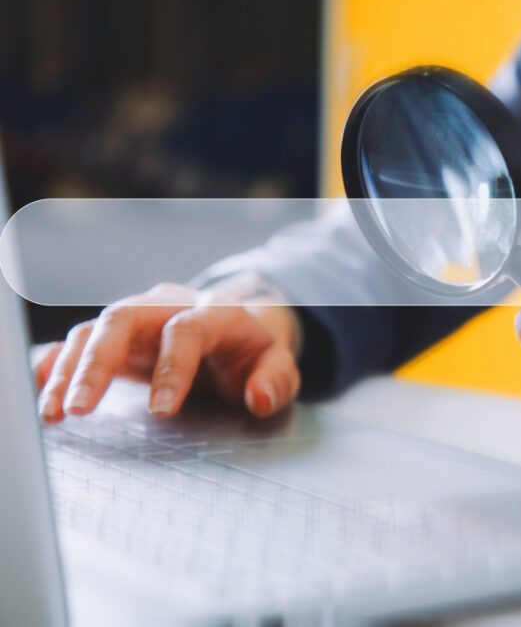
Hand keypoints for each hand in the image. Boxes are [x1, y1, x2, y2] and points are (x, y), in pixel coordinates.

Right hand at [34, 283, 301, 422]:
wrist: (236, 326)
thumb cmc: (253, 351)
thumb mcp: (277, 364)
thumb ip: (276, 380)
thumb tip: (259, 397)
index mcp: (215, 313)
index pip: (187, 331)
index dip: (173, 369)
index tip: (161, 411)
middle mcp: (168, 308)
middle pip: (123, 318)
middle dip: (97, 363)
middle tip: (80, 408)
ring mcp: (138, 318)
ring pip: (93, 330)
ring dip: (68, 371)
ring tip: (54, 413)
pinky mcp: (116, 335)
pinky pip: (77, 342)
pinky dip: (56, 365)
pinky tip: (41, 391)